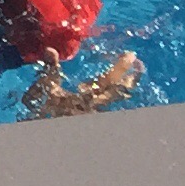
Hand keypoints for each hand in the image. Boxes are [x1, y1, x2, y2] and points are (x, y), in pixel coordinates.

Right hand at [24, 50, 143, 117]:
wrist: (50, 135)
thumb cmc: (48, 109)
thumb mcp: (46, 88)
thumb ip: (51, 69)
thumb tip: (51, 50)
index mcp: (89, 96)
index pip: (109, 79)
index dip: (121, 67)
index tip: (131, 55)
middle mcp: (98, 105)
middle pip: (119, 91)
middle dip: (129, 79)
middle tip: (138, 67)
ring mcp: (97, 111)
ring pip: (114, 98)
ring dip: (122, 87)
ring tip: (130, 78)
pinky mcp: (92, 114)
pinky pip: (106, 103)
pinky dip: (110, 94)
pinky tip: (107, 91)